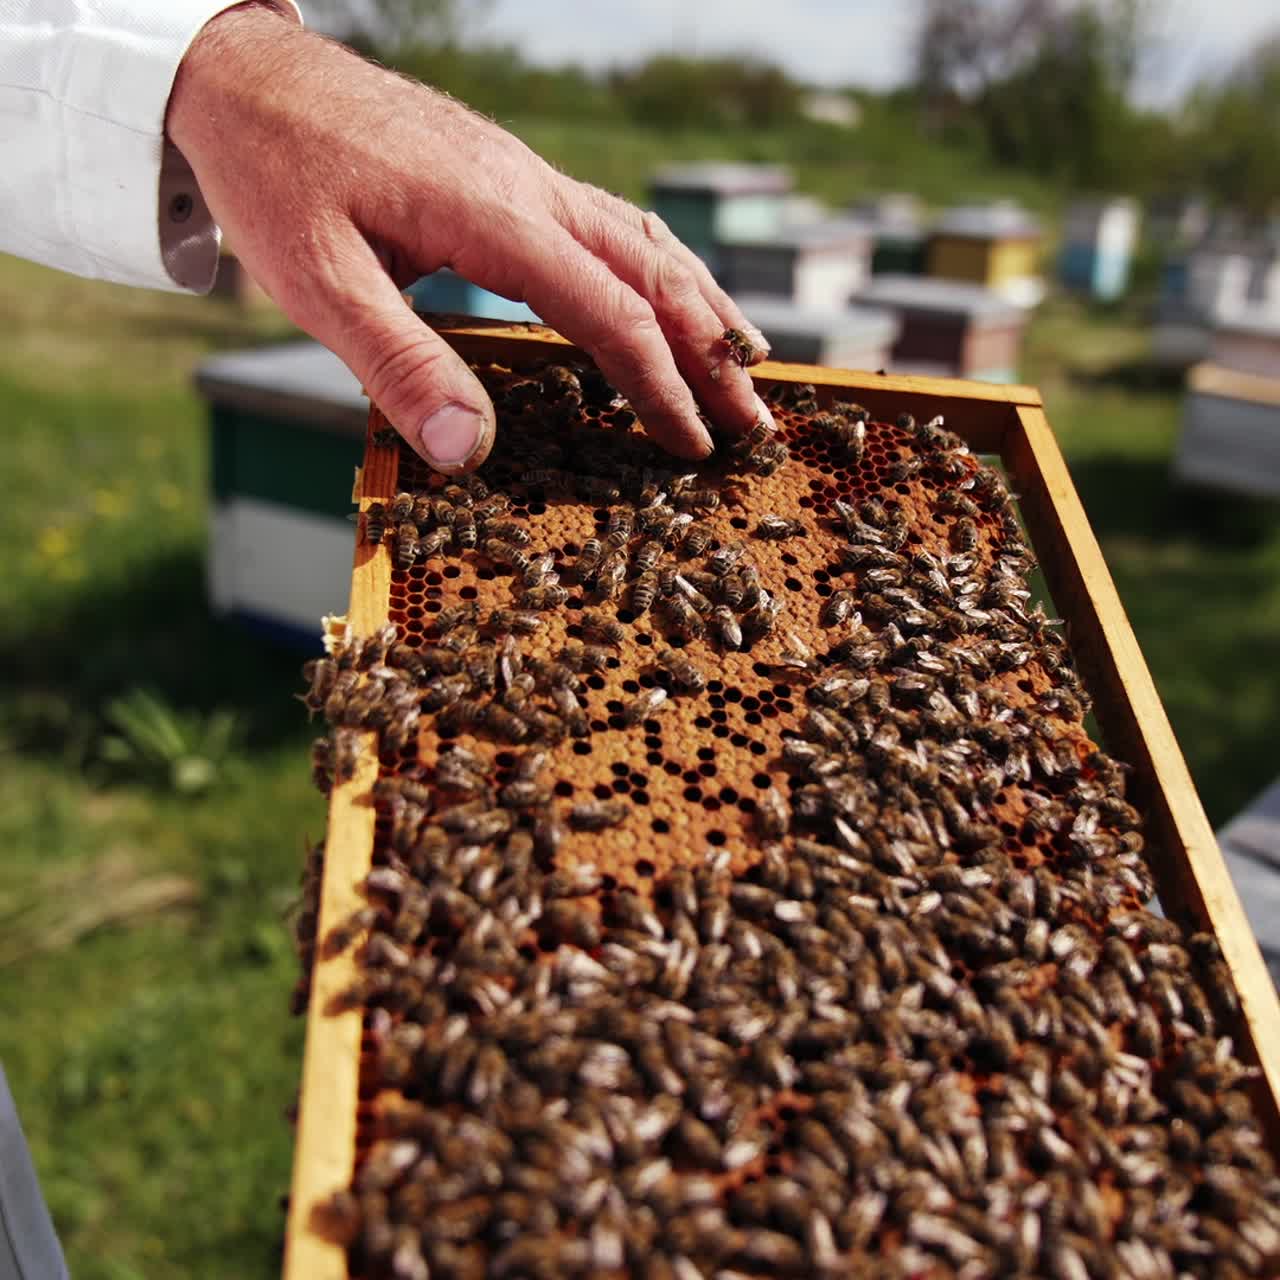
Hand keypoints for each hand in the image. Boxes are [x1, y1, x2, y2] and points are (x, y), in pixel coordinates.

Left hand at [167, 3, 773, 473]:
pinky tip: (672, 296)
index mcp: (493, 214)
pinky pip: (612, 223)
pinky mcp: (513, 175)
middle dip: (712, 353)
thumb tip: (470, 454)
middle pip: (654, 271)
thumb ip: (397, 364)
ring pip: (645, 239)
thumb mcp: (317, 281)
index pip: (608, 310)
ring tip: (745, 365)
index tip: (690, 447)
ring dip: (702, 307)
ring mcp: (528, 174)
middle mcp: (531, 186)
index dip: (657, 385)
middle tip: (759, 421)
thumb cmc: (275, 176)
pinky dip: (661, 271)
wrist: (246, 74)